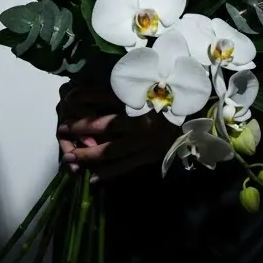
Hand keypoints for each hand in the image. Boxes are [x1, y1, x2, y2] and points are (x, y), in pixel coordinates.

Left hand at [56, 78, 179, 182]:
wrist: (202, 117)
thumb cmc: (175, 97)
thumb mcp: (152, 85)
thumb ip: (129, 86)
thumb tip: (103, 84)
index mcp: (141, 101)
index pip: (105, 97)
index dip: (84, 97)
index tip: (69, 98)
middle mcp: (140, 122)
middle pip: (102, 126)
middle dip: (79, 127)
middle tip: (61, 129)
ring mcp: (144, 142)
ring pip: (110, 150)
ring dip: (87, 154)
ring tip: (69, 158)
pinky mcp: (150, 156)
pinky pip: (125, 166)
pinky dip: (108, 173)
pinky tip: (92, 178)